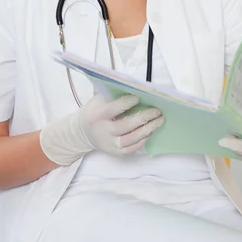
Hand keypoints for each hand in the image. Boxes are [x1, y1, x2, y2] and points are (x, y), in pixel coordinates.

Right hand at [40, 94, 163, 165]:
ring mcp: (109, 144)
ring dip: (147, 130)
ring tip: (159, 121)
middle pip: (125, 126)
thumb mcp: (99, 99)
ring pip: (131, 139)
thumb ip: (114, 95)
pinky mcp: (114, 152)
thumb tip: (136, 89)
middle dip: (144, 117)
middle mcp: (103, 130)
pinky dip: (142, 141)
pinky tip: (150, 132)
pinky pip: (131, 149)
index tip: (140, 96)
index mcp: (98, 114)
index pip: (115, 109)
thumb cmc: (95, 110)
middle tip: (157, 111)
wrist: (82, 132)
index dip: (128, 102)